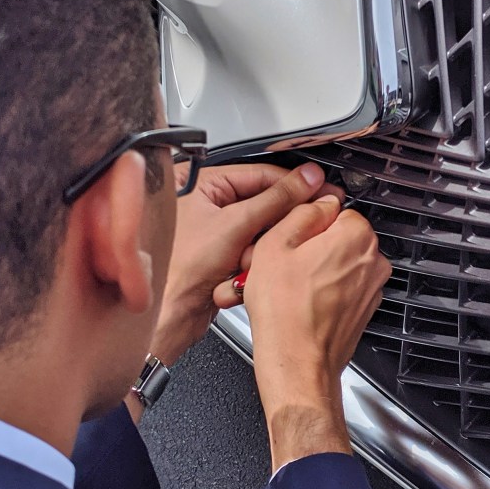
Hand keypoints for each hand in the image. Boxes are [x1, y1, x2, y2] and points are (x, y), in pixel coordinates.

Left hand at [150, 161, 334, 365]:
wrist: (169, 315)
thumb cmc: (179, 268)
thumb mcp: (236, 225)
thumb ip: (277, 198)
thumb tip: (306, 178)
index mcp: (200, 181)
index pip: (260, 173)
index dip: (293, 183)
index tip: (320, 188)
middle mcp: (205, 202)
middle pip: (262, 202)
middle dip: (273, 224)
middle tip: (297, 229)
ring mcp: (213, 229)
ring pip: (260, 229)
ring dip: (260, 247)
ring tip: (249, 259)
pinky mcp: (219, 253)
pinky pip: (252, 249)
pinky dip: (253, 261)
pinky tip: (243, 272)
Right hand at [239, 197, 390, 469]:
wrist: (297, 363)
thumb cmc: (285, 312)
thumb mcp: (275, 245)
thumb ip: (301, 213)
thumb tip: (316, 203)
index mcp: (355, 236)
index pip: (335, 209)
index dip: (306, 223)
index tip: (290, 237)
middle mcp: (372, 261)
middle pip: (338, 238)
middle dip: (311, 247)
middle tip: (283, 262)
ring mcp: (371, 288)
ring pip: (339, 264)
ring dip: (316, 270)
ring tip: (287, 286)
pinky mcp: (363, 311)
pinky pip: (341, 290)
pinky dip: (323, 293)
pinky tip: (299, 303)